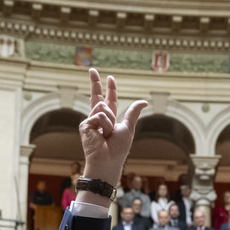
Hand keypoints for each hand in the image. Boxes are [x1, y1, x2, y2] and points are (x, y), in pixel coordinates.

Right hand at [79, 69, 147, 192]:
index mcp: (110, 119)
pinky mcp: (85, 125)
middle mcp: (99, 118)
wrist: (108, 160)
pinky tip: (101, 135)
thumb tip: (144, 101)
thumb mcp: (128, 127)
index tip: (110, 78)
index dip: (110, 89)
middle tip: (91, 69)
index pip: (110, 100)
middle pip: (97, 96)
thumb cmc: (118, 149)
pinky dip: (104, 124)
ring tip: (107, 134)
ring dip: (109, 120)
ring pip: (102, 106)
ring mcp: (91, 121)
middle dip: (94, 82)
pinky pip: (98, 114)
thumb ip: (133, 112)